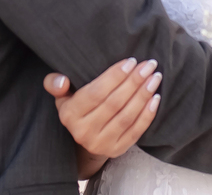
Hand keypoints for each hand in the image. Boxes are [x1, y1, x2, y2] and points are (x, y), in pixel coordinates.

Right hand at [43, 57, 161, 163]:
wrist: (84, 138)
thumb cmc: (76, 107)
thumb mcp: (62, 95)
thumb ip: (55, 83)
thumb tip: (62, 80)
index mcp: (70, 114)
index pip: (96, 93)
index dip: (115, 76)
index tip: (131, 61)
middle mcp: (84, 132)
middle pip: (114, 103)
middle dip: (134, 82)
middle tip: (148, 65)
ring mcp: (101, 143)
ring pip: (127, 116)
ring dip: (143, 95)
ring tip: (155, 77)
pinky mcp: (116, 150)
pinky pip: (136, 131)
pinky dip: (148, 114)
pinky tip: (155, 97)